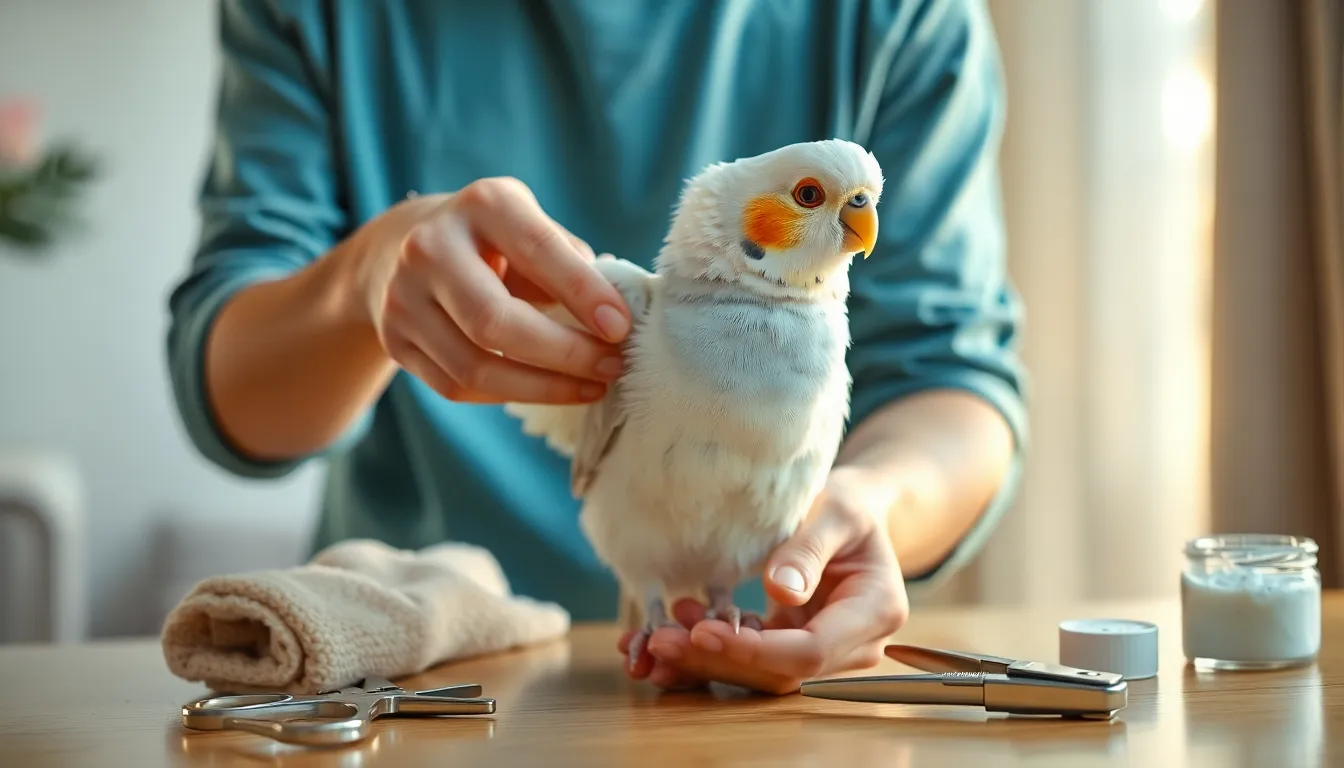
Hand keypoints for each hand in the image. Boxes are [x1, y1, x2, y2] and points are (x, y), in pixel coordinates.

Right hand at [348, 178, 632, 404]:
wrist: (401, 247)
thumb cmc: (494, 241)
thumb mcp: (531, 226)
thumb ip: (570, 263)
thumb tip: (615, 317)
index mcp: (482, 205)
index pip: (537, 250)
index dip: (583, 294)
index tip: (621, 329)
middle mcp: (430, 246)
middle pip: (496, 321)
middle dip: (564, 353)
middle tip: (612, 366)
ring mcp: (403, 297)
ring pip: (475, 366)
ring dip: (543, 387)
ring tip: (591, 386)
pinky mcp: (394, 340)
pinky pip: (457, 386)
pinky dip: (511, 394)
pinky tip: (549, 390)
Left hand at [617, 467, 910, 693]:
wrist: (852, 514)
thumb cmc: (846, 505)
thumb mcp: (834, 511)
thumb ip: (809, 549)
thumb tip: (782, 592)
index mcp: (876, 612)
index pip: (810, 651)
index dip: (755, 649)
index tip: (702, 632)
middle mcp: (857, 645)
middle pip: (781, 672)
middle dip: (717, 660)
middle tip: (659, 639)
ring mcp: (828, 652)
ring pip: (762, 674)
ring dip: (706, 660)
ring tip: (657, 635)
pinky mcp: (797, 647)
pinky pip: (753, 659)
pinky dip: (713, 649)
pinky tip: (676, 626)